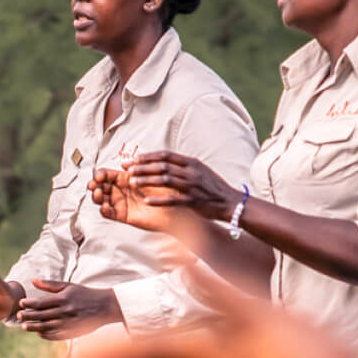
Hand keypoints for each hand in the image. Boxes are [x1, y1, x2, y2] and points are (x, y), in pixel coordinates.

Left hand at [15, 279, 120, 340]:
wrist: (104, 307)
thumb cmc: (85, 294)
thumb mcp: (68, 286)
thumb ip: (50, 284)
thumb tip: (33, 280)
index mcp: (62, 299)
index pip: (40, 303)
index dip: (28, 304)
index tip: (21, 304)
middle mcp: (64, 312)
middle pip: (40, 316)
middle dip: (27, 316)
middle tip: (18, 316)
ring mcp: (67, 324)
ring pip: (45, 327)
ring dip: (33, 327)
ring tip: (24, 326)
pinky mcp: (71, 333)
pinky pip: (54, 336)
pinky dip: (45, 335)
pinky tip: (39, 332)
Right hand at [89, 167, 182, 232]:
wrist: (174, 209)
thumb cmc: (165, 191)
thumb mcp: (152, 176)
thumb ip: (138, 170)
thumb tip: (124, 164)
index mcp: (125, 178)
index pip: (106, 174)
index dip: (100, 174)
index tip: (99, 175)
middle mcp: (121, 190)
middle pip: (100, 186)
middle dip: (94, 184)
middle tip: (93, 185)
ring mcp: (121, 203)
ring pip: (101, 199)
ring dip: (96, 196)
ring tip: (99, 194)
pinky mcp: (123, 215)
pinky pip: (109, 213)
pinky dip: (104, 210)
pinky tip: (105, 207)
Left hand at [121, 152, 240, 221]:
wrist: (231, 202)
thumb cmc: (213, 187)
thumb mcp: (199, 170)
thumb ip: (182, 166)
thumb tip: (163, 161)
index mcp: (191, 163)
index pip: (165, 155)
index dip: (147, 156)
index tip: (133, 159)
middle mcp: (191, 172)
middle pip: (162, 166)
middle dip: (142, 167)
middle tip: (127, 169)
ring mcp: (192, 186)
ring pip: (165, 180)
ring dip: (147, 180)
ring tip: (132, 182)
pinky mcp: (193, 201)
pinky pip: (173, 200)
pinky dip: (159, 200)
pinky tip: (146, 201)